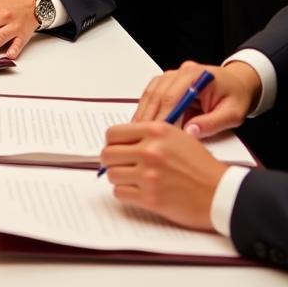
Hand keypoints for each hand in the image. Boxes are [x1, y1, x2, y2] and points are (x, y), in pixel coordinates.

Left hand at [102, 122, 226, 229]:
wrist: (222, 193)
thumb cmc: (201, 166)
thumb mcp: (176, 136)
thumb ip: (148, 134)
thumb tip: (121, 140)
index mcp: (155, 131)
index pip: (113, 133)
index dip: (112, 143)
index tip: (117, 149)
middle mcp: (150, 150)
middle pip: (108, 154)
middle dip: (112, 161)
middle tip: (120, 166)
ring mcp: (149, 175)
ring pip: (112, 174)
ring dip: (119, 178)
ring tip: (132, 180)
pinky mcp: (151, 198)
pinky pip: (120, 193)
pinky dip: (125, 193)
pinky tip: (137, 192)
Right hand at [133, 60, 260, 136]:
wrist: (237, 82)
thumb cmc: (236, 97)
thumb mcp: (233, 114)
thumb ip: (212, 122)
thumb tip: (189, 132)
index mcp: (198, 76)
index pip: (174, 96)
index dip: (164, 116)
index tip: (159, 134)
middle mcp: (181, 71)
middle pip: (158, 93)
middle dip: (150, 115)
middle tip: (142, 135)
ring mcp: (172, 74)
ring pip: (151, 92)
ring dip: (144, 111)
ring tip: (138, 130)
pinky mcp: (167, 80)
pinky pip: (152, 92)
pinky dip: (146, 107)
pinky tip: (142, 121)